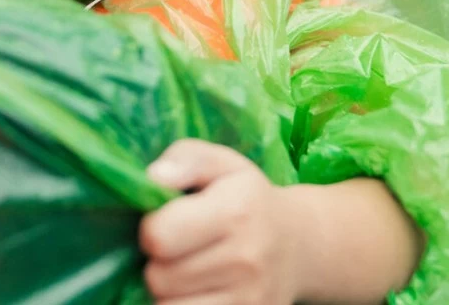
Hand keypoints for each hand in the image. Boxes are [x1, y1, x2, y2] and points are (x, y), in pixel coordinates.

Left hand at [140, 140, 302, 304]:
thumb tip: (153, 177)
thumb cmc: (247, 198)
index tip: (163, 222)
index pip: (159, 237)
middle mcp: (246, 258)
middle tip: (177, 248)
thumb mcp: (221, 164)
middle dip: (158, 262)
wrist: (298, 244)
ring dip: (168, 291)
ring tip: (186, 269)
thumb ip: (184, 158)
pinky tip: (197, 290)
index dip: (151, 229)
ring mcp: (249, 299)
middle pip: (159, 278)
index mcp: (237, 210)